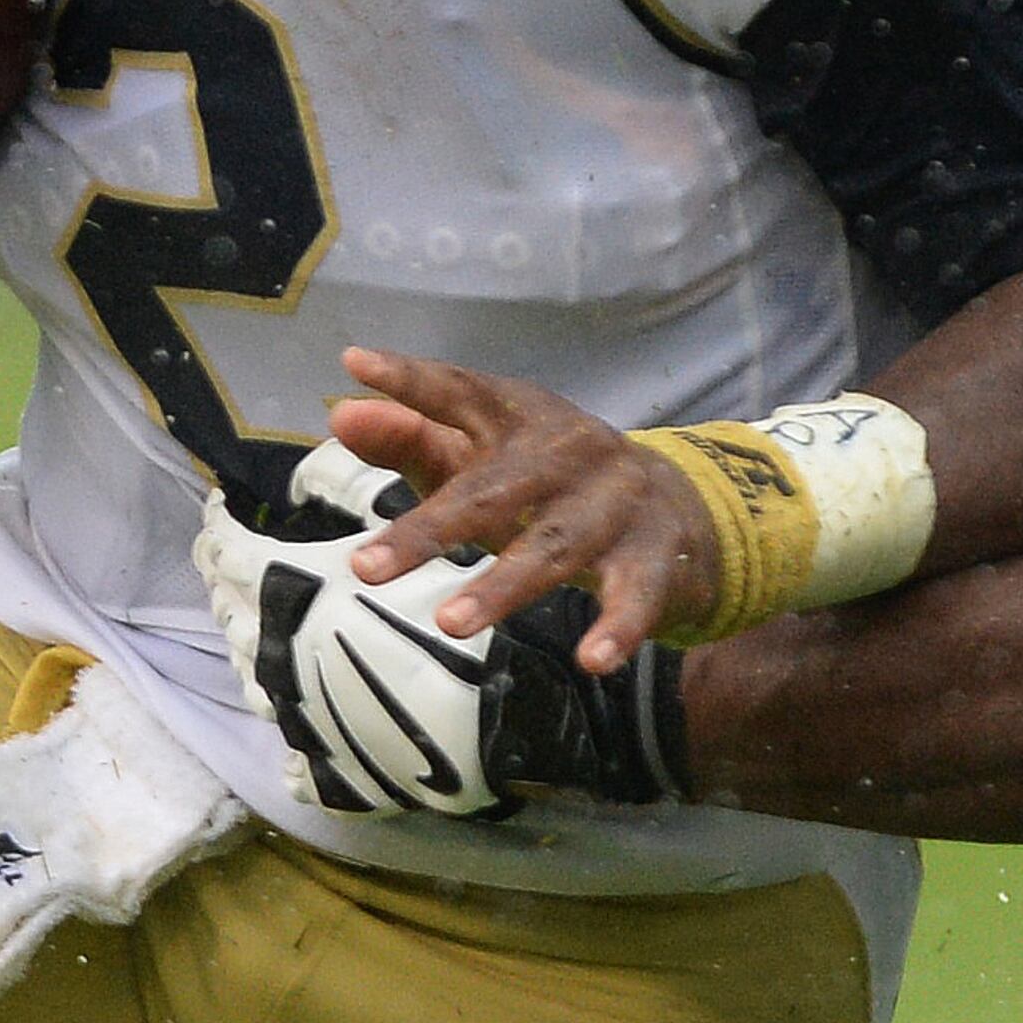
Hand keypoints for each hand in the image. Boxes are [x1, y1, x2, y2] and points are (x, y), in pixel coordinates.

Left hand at [328, 345, 723, 672]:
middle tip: (365, 569)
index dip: (413, 380)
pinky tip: (594, 658)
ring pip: (555, 546)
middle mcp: (570, 452)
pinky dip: (617, 626)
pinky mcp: (654, 558)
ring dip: (503, 585)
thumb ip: (413, 439)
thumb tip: (342, 415)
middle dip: (432, 528)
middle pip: (495, 490)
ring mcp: (616, 504)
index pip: (462, 391)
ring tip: (449, 621)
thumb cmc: (553, 485)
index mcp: (522, 418)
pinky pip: (634, 595)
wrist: (680, 512)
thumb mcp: (487, 458)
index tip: (357, 363)